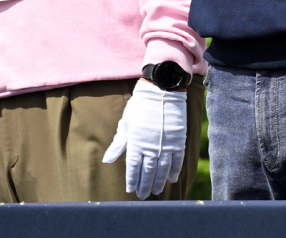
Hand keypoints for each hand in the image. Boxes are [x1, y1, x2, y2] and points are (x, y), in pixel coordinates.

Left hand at [101, 79, 186, 198]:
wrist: (161, 91)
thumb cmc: (140, 107)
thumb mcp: (125, 124)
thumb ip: (118, 144)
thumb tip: (107, 160)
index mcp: (135, 143)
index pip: (133, 168)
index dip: (132, 180)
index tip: (131, 189)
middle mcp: (150, 147)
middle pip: (148, 172)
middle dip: (145, 185)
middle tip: (143, 195)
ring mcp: (166, 145)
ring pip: (162, 170)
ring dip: (159, 181)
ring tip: (156, 190)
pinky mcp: (178, 140)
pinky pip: (177, 160)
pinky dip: (174, 170)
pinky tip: (172, 178)